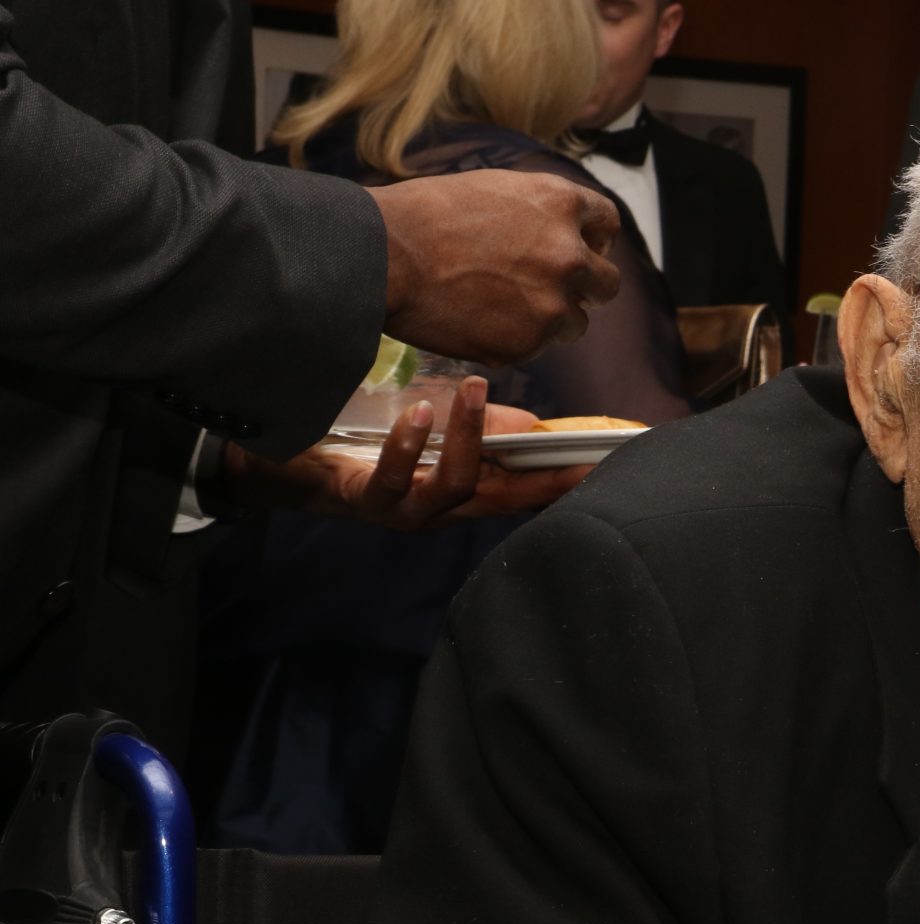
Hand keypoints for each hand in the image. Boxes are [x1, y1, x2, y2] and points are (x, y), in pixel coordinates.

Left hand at [223, 376, 590, 530]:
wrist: (284, 470)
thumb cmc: (361, 448)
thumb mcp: (430, 431)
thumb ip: (477, 431)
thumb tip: (532, 425)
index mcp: (461, 494)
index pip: (528, 490)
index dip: (569, 478)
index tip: (606, 460)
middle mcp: (442, 512)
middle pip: (509, 498)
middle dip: (547, 475)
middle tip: (577, 446)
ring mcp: (406, 512)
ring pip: (457, 486)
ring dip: (470, 437)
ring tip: (474, 388)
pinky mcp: (366, 503)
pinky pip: (395, 480)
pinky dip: (411, 445)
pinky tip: (420, 412)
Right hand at [370, 170, 622, 365]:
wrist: (383, 256)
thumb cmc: (423, 216)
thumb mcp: (494, 190)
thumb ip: (540, 213)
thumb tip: (564, 233)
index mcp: (560, 204)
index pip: (608, 223)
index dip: (595, 238)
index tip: (584, 249)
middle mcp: (568, 255)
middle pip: (607, 283)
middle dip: (586, 288)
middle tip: (553, 289)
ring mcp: (551, 304)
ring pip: (575, 324)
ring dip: (551, 319)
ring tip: (503, 307)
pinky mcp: (527, 344)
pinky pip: (534, 347)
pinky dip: (512, 339)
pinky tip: (477, 321)